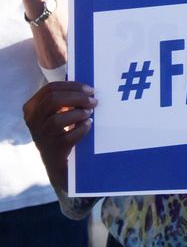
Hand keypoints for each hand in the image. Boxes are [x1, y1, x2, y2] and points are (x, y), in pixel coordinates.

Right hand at [24, 80, 93, 194]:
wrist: (56, 160)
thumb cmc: (59, 130)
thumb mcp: (55, 112)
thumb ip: (64, 98)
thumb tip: (86, 86)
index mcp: (32, 107)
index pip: (50, 88)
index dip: (72, 86)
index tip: (90, 89)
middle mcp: (32, 121)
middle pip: (54, 100)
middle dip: (77, 98)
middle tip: (94, 101)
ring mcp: (41, 135)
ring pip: (58, 119)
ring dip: (79, 113)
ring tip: (89, 113)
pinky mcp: (53, 148)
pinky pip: (69, 136)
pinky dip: (82, 128)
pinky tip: (88, 125)